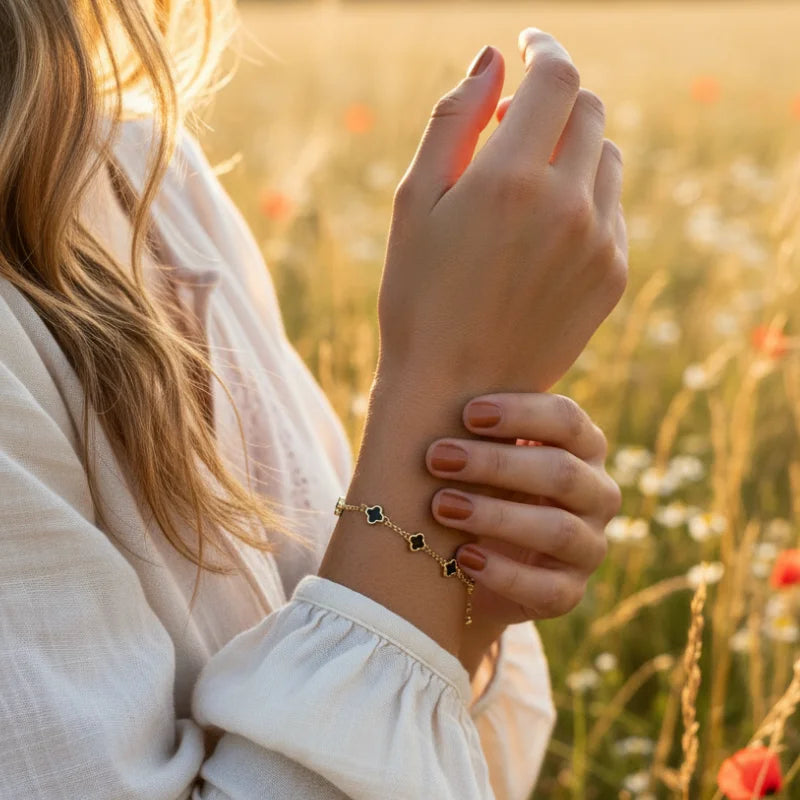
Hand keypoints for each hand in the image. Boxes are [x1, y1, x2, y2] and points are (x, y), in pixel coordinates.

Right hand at [378, 28, 626, 396]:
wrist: (457, 392)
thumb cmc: (419, 297)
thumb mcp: (415, 202)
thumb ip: (453, 119)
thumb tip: (493, 57)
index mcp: (509, 180)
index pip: (556, 76)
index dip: (544, 46)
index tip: (527, 45)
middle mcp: (567, 205)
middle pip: (588, 108)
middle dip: (552, 100)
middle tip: (509, 125)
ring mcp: (599, 243)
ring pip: (607, 155)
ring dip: (572, 147)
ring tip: (526, 182)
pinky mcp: (613, 275)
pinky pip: (613, 206)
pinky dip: (585, 195)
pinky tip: (544, 229)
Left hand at [425, 393, 619, 625]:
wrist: (474, 562)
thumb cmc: (476, 484)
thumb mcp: (480, 450)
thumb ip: (475, 422)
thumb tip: (431, 371)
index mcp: (582, 447)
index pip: (568, 420)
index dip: (521, 414)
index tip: (467, 413)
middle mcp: (597, 493)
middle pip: (561, 473)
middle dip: (495, 463)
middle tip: (437, 457)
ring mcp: (589, 546)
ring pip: (558, 530)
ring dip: (495, 515)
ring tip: (442, 505)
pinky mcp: (570, 592)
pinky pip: (548, 588)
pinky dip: (504, 573)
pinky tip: (463, 558)